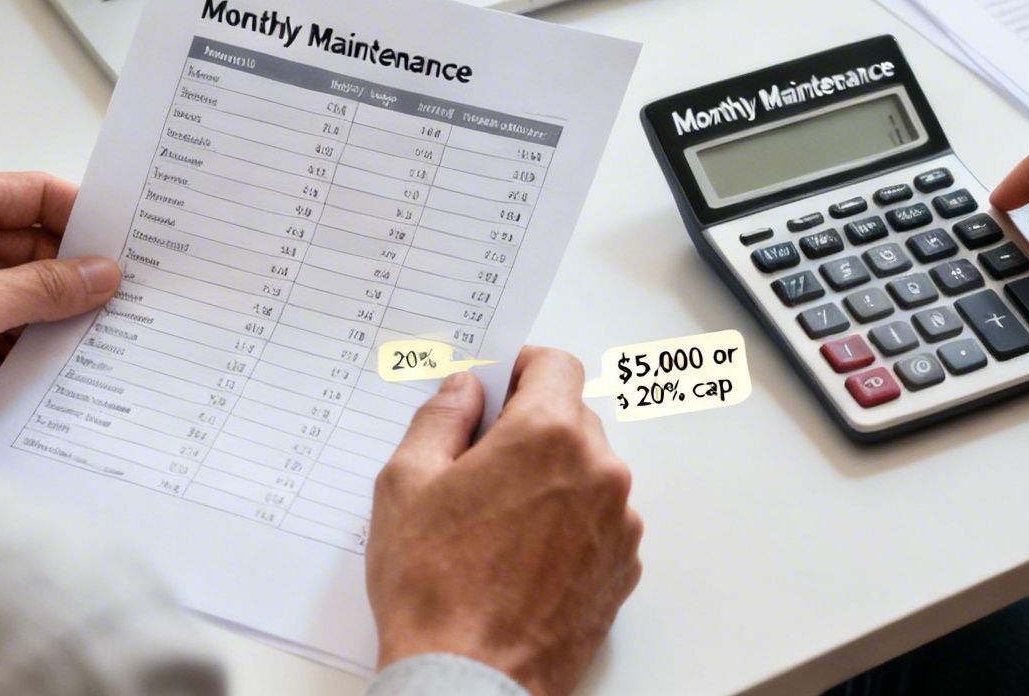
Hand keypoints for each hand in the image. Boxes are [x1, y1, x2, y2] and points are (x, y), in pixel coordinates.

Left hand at [0, 173, 119, 406]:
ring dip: (46, 320)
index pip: (35, 194)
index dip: (83, 216)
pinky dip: (17, 349)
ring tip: (91, 342)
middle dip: (71, 278)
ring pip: (18, 291)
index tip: (127, 242)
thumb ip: (44, 288)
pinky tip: (46, 374)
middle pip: (31, 246)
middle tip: (121, 302)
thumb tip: (101, 274)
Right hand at [367, 347, 642, 695]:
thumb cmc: (435, 590)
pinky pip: (598, 522)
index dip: (520, 369)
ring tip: (497, 523)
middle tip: (478, 465)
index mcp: (547, 435)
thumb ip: (440, 418)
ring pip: (587, 473)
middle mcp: (598, 471)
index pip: (555, 365)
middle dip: (529, 429)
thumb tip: (463, 390)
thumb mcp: (406, 483)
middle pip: (572, 418)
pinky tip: (522, 556)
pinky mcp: (622, 569)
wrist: (470, 681)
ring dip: (551, 480)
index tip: (497, 388)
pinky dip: (568, 526)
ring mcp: (617, 524)